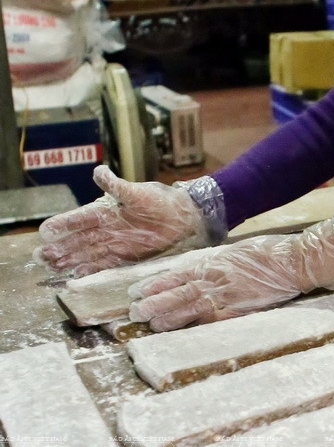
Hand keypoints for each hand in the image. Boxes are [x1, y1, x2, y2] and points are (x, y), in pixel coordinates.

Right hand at [38, 165, 209, 276]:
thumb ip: (116, 185)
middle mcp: (104, 228)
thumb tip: (98, 171)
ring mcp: (113, 243)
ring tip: (52, 267)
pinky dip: (90, 269)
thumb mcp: (136, 192)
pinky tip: (76, 275)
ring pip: (86, 253)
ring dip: (69, 260)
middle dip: (59, 248)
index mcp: (104, 210)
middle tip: (40, 256)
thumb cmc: (158, 200)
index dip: (63, 224)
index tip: (45, 231)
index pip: (79, 218)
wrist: (180, 216)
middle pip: (78, 239)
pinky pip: (104, 263)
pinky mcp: (124, 255)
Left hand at [128, 219, 333, 331]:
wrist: (295, 262)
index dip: (155, 284)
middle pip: (178, 294)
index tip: (136, 291)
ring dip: (169, 318)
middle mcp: (216, 280)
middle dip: (154, 303)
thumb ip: (216, 263)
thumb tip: (197, 272)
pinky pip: (212, 323)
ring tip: (152, 324)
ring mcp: (228, 298)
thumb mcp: (237, 252)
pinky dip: (196, 328)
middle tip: (134, 312)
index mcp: (214, 263)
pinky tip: (183, 335)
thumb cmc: (269, 253)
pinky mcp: (240, 312)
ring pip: (191, 310)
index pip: (177, 274)